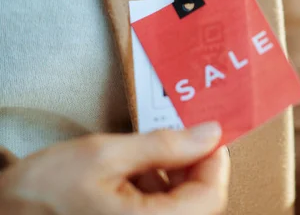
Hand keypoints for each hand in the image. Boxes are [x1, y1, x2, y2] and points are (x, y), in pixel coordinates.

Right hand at [0, 122, 228, 214]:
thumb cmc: (42, 192)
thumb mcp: (105, 155)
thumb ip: (164, 144)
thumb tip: (211, 134)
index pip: (211, 197)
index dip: (215, 161)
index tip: (208, 134)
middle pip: (199, 204)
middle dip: (193, 167)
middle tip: (179, 138)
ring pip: (182, 210)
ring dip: (175, 179)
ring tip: (147, 156)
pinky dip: (157, 193)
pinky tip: (136, 176)